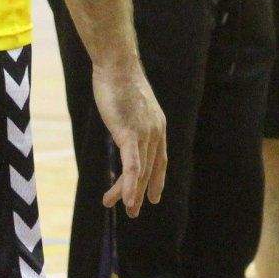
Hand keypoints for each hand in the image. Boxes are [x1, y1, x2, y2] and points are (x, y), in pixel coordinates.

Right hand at [93, 59, 167, 216]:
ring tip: (125, 210)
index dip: (157, 179)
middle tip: (134, 211)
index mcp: (157, 126)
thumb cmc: (120, 82)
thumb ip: (130, 121)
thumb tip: (123, 129)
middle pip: (150, 169)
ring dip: (131, 194)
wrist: (117, 66)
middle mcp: (156, 132)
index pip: (161, 158)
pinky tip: (126, 199)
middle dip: (142, 192)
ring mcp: (145, 134)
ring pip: (140, 171)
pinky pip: (132, 165)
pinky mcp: (130, 134)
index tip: (155, 196)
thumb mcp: (130, 106)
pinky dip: (130, 185)